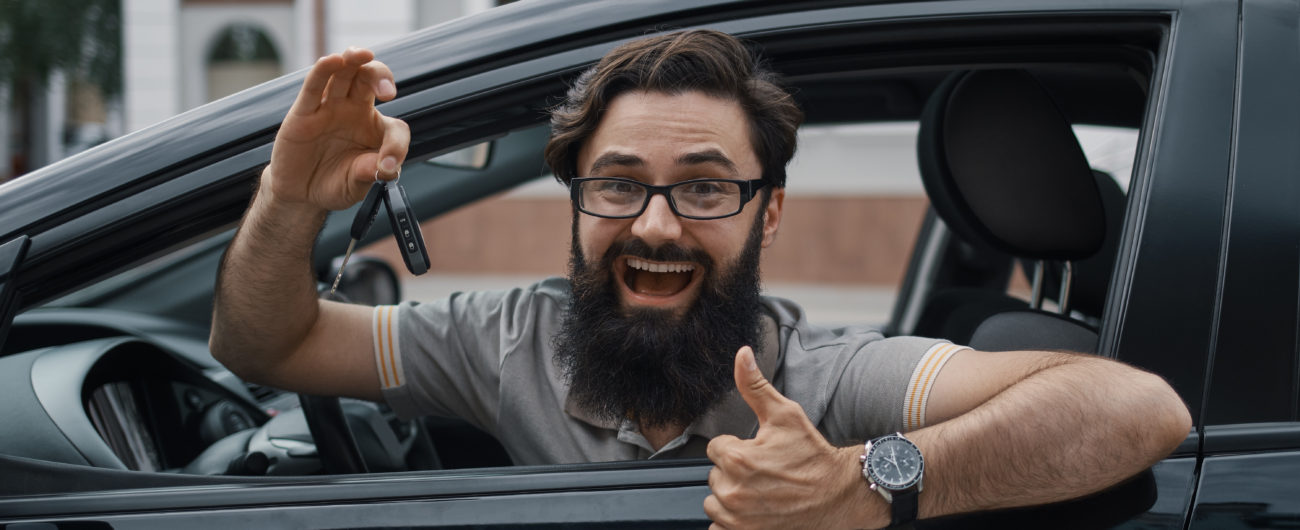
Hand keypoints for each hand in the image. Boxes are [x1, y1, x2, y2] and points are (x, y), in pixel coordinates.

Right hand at [265, 47, 409, 210]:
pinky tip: (333, 61)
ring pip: (344, 74)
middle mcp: (354, 111)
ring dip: (354, 60)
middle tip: (387, 92)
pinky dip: (323, 71)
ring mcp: (329, 108)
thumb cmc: (334, 184)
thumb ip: (370, 173)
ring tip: (363, 55)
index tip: (389, 165)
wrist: (301, 194)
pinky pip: (315, 86)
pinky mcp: (304, 112)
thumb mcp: (357, 185)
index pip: (395, 127)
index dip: (396, 145)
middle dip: (381, 76)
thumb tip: (385, 167)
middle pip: (369, 80)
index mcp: (375, 129)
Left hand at [704, 346, 884, 528]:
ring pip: (715, 502)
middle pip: (715, 476)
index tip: (759, 453)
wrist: (840, 496)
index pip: (716, 448)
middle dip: (734, 472)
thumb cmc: (813, 456)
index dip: (738, 448)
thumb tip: (741, 354)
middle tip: (764, 473)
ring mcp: (737, 518)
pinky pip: (719, 528)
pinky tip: (755, 511)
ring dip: (731, 497)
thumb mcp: (785, 414)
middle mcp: (732, 491)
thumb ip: (754, 385)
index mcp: (736, 458)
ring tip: (761, 492)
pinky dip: (733, 522)